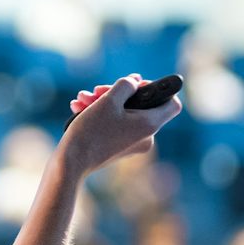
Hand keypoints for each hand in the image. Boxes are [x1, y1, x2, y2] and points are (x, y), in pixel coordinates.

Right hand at [61, 76, 181, 176]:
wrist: (71, 163)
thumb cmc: (91, 131)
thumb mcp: (108, 100)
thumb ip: (126, 84)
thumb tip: (135, 81)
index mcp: (150, 125)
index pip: (172, 103)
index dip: (157, 89)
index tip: (136, 85)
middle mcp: (146, 137)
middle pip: (142, 105)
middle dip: (116, 93)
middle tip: (96, 90)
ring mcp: (133, 144)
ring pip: (124, 113)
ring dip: (103, 102)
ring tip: (81, 99)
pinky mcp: (120, 148)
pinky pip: (116, 124)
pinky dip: (101, 114)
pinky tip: (79, 108)